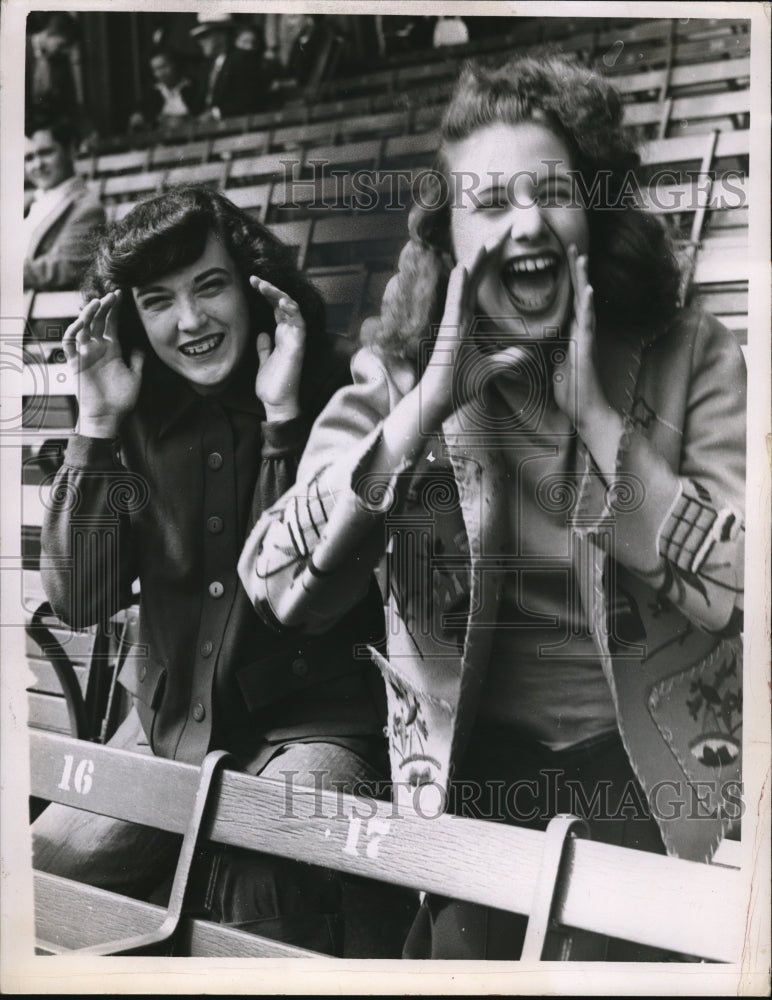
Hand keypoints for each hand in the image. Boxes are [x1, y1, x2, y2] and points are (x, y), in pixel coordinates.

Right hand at [62, 290, 143, 437]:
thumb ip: (137, 360)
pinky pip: (69, 343)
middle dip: (104, 306)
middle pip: (98, 320)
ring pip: (83, 327)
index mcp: (111, 348)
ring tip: (98, 303)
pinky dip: (73, 331)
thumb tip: (141, 346)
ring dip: (89, 314)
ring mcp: (85, 354)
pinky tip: (82, 322)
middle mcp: (97, 348)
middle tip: (113, 294)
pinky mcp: (75, 363)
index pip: (111, 322)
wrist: (109, 416)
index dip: (114, 308)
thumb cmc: (121, 399)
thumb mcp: (135, 376)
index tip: (120, 294)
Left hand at [252, 277, 305, 421]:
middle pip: (284, 304)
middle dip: (270, 289)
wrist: (276, 403)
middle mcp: (290, 335)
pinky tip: (281, 300)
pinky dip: (292, 311)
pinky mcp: (297, 346)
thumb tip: (261, 334)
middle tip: (254, 279)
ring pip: (292, 309)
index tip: (252, 282)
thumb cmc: (271, 385)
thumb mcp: (263, 361)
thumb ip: (264, 348)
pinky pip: (299, 324)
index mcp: (282, 336)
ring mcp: (295, 339)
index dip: (267, 293)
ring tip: (264, 285)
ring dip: (279, 295)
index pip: (276, 308)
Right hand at [419, 232, 531, 427]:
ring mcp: (452, 322)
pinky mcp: (448, 331)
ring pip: (463, 285)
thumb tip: (527, 353)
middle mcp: (457, 317)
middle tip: (500, 234)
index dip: (489, 265)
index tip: (501, 246)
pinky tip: (465, 268)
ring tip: (488, 243)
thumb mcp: (491, 370)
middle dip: (486, 255)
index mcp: (465, 321)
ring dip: (475, 263)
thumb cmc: (458, 387)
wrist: (439, 401)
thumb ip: (507, 359)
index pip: (478, 285)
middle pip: (472, 279)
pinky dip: (459, 285)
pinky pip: (454, 303)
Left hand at [552, 246, 608, 430]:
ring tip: (581, 255)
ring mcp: (587, 337)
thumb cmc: (571, 391)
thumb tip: (533, 344)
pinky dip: (587, 305)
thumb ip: (547, 351)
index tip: (562, 258)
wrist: (586, 410)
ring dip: (583, 277)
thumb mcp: (552, 366)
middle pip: (578, 292)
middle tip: (572, 243)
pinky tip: (588, 288)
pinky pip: (588, 322)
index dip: (566, 279)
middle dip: (575, 268)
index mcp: (572, 332)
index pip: (569, 299)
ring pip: (585, 300)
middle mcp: (582, 330)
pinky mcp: (588, 347)